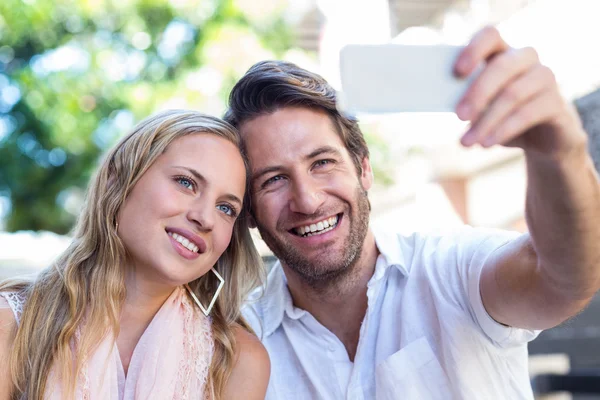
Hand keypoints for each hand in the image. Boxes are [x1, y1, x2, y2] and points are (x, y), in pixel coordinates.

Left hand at [454, 26, 586, 159]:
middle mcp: (526, 59)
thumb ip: (466, 102)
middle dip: (477, 93)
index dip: (474, 49)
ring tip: (467, 142)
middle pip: (501, 66)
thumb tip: (452, 108)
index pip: (490, 36)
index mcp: (502, 53)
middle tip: (459, 116)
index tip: (456, 72)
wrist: (542, 141)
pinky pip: (527, 114)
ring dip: (486, 121)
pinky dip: (503, 130)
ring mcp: (545, 78)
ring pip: (512, 94)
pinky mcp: (557, 103)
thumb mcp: (481, 109)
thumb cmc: (502, 117)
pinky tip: (486, 144)